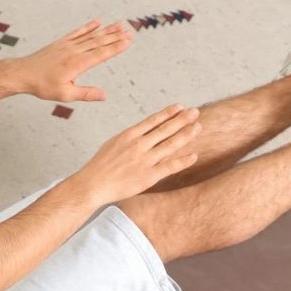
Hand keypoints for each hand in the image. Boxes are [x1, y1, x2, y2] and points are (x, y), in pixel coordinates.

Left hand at [12, 20, 131, 101]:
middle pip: (99, 42)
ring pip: (91, 36)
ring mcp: (67, 45)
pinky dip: (88, 27)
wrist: (23, 73)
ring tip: (120, 25)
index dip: (116, 48)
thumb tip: (104, 95)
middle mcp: (74, 51)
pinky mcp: (61, 43)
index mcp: (77, 64)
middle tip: (130, 31)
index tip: (128, 42)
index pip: (101, 54)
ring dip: (107, 30)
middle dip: (116, 36)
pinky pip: (77, 33)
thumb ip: (86, 94)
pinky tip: (97, 22)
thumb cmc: (42, 86)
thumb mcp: (65, 95)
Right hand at [71, 104, 200, 204]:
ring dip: (186, 135)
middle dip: (182, 119)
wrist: (92, 184)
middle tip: (195, 112)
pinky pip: (170, 166)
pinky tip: (194, 155)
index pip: (153, 120)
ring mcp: (145, 160)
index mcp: (129, 135)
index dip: (168, 113)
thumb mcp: (113, 144)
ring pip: (170, 144)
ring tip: (198, 127)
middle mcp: (139, 145)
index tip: (180, 107)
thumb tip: (140, 132)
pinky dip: (183, 161)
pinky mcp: (148, 176)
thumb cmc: (100, 166)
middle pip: (165, 129)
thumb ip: (129, 138)